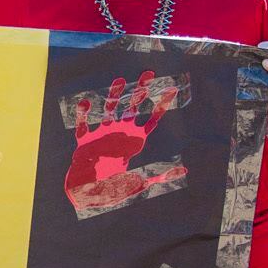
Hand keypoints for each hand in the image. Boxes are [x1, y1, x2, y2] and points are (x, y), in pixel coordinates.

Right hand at [63, 71, 186, 214]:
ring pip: (110, 109)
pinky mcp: (86, 141)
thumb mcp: (141, 184)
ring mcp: (103, 134)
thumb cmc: (115, 189)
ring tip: (120, 80)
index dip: (160, 106)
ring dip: (115, 95)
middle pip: (132, 106)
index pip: (150, 120)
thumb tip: (184, 172)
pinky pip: (84, 125)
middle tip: (148, 73)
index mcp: (133, 142)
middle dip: (140, 90)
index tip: (170, 91)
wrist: (90, 194)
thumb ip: (162, 177)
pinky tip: (85, 104)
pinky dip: (83, 115)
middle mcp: (120, 133)